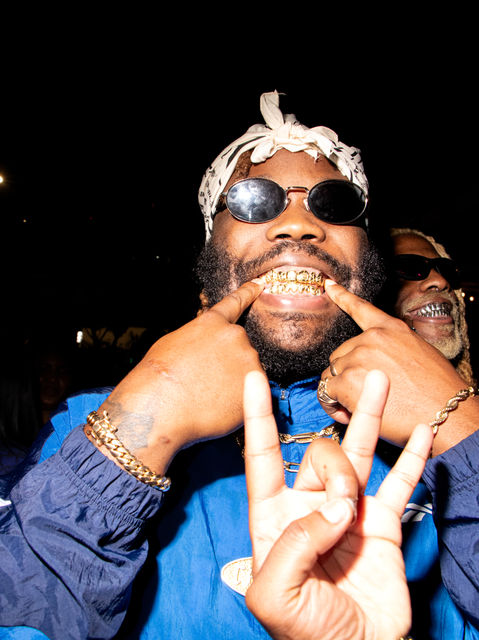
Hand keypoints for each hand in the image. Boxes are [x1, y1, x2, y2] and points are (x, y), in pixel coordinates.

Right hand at [92, 280, 264, 472]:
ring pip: (247, 373)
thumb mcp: (174, 343)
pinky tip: (218, 406)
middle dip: (229, 364)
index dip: (248, 293)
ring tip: (208, 395)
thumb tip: (207, 350)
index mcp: (212, 323)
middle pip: (240, 349)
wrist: (161, 403)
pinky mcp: (257, 384)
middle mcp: (235, 335)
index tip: (260, 284)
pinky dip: (239, 401)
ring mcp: (248, 359)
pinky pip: (253, 395)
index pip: (235, 303)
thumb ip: (200, 339)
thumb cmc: (158, 376)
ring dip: (235, 383)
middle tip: (207, 382)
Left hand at [244, 368, 432, 639]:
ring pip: (358, 454)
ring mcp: (348, 510)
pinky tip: (421, 434)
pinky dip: (411, 459)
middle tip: (346, 515)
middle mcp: (311, 505)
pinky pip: (399, 484)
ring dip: (369, 416)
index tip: (253, 379)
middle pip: (321, 458)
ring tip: (381, 381)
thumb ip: (294, 546)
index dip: (258, 417)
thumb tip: (336, 508)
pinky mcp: (382, 523)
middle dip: (337, 473)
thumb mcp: (275, 596)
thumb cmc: (304, 632)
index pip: (263, 457)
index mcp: (276, 517)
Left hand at [319, 279, 477, 453]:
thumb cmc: (436, 390)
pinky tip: (349, 412)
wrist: (445, 412)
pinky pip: (327, 392)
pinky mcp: (348, 380)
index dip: (342, 296)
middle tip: (363, 394)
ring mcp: (358, 357)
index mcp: (391, 329)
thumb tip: (377, 364)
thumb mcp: (419, 353)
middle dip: (346, 375)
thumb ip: (392, 349)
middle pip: (340, 354)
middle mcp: (371, 339)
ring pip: (331, 374)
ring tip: (359, 406)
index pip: (361, 308)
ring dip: (339, 392)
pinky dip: (334, 405)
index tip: (329, 286)